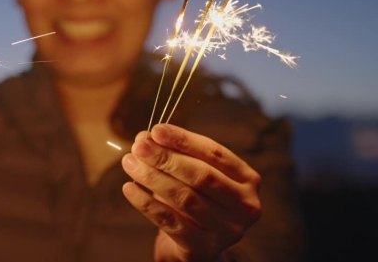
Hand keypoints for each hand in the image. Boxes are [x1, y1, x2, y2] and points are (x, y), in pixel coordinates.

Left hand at [121, 124, 261, 261]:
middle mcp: (245, 205)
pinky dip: (146, 203)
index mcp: (247, 179)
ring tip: (130, 163)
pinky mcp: (202, 247)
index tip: (156, 130)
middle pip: (201, 176)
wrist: (199, 243)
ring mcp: (226, 229)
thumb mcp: (194, 173)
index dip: (184, 140)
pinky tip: (130, 188)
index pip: (215, 153)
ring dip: (152, 177)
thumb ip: (175, 153)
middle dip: (166, 158)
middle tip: (139, 147)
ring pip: (184, 198)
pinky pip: (169, 220)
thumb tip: (144, 138)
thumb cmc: (199, 197)